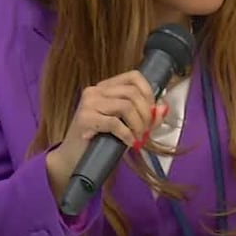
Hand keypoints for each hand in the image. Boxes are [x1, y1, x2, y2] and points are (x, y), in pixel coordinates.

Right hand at [47, 71, 168, 195]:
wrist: (72, 158)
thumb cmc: (99, 141)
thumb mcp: (124, 125)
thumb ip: (143, 115)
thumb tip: (163, 108)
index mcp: (105, 88)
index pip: (133, 77)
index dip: (148, 92)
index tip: (153, 110)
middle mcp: (95, 91)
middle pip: (132, 93)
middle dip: (146, 113)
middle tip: (146, 130)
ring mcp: (88, 104)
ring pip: (126, 106)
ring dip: (138, 125)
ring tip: (138, 137)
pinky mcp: (85, 119)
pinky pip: (115, 123)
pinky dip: (127, 134)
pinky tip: (129, 143)